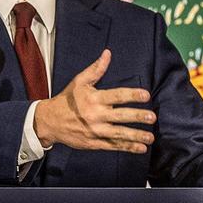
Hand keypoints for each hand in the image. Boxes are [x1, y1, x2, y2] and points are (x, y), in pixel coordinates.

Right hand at [34, 49, 155, 152]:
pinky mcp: (94, 143)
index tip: (146, 95)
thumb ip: (96, 69)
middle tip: (152, 116)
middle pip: (120, 116)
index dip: (132, 95)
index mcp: (94, 98)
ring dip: (136, 136)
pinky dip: (128, 147)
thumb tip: (108, 53)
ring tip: (151, 137)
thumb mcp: (79, 82)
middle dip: (137, 117)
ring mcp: (95, 130)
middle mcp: (95, 115)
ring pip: (119, 134)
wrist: (50, 122)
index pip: (116, 96)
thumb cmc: (67, 100)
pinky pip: (113, 146)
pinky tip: (141, 148)